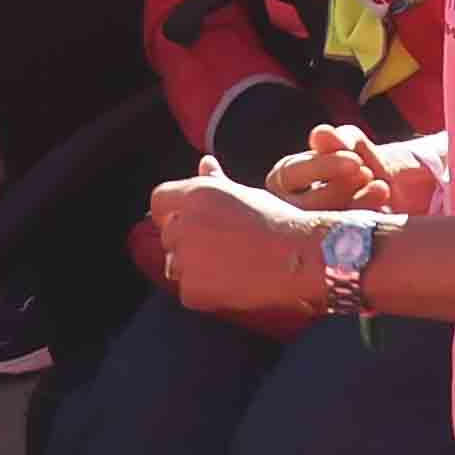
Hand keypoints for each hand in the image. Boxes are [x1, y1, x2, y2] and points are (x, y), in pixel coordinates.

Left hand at [140, 176, 329, 329]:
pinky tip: (231, 280)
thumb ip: (216, 181)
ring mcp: (184, 259)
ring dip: (193, 266)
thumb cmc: (276, 220)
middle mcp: (184, 224)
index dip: (171, 211)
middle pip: (168, 234)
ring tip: (229, 262)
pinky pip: (187, 290)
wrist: (295, 256)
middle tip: (221, 245)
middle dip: (187, 241)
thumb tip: (204, 163)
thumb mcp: (244, 193)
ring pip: (175, 264)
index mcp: (196, 194)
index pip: (159, 200)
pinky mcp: (191, 289)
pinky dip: (203, 291)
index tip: (189, 220)